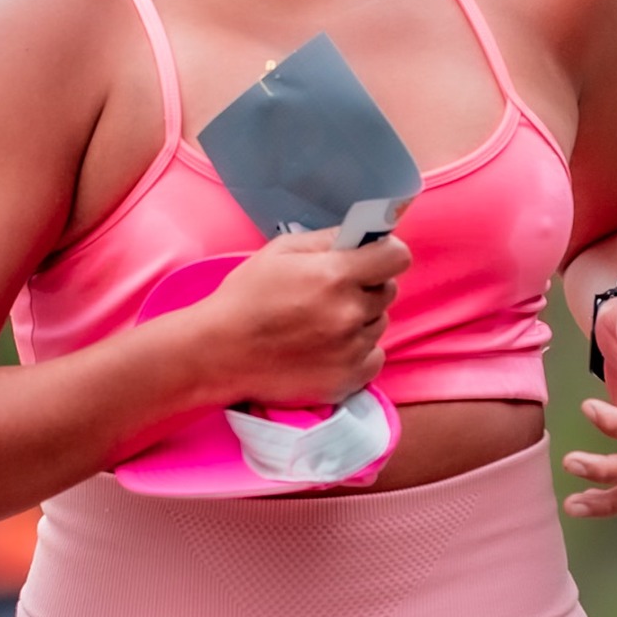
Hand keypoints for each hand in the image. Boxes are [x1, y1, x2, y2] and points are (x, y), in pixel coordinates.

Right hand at [192, 227, 412, 407]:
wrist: (220, 353)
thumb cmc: (245, 297)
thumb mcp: (280, 251)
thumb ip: (327, 240)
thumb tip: (360, 236)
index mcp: (336, 275)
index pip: (397, 256)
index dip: (385, 254)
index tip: (371, 258)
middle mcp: (350, 313)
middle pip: (387, 291)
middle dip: (367, 287)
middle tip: (333, 292)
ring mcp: (351, 350)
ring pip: (379, 324)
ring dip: (360, 320)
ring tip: (323, 323)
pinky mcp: (348, 379)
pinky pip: (374, 357)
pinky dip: (358, 351)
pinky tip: (328, 348)